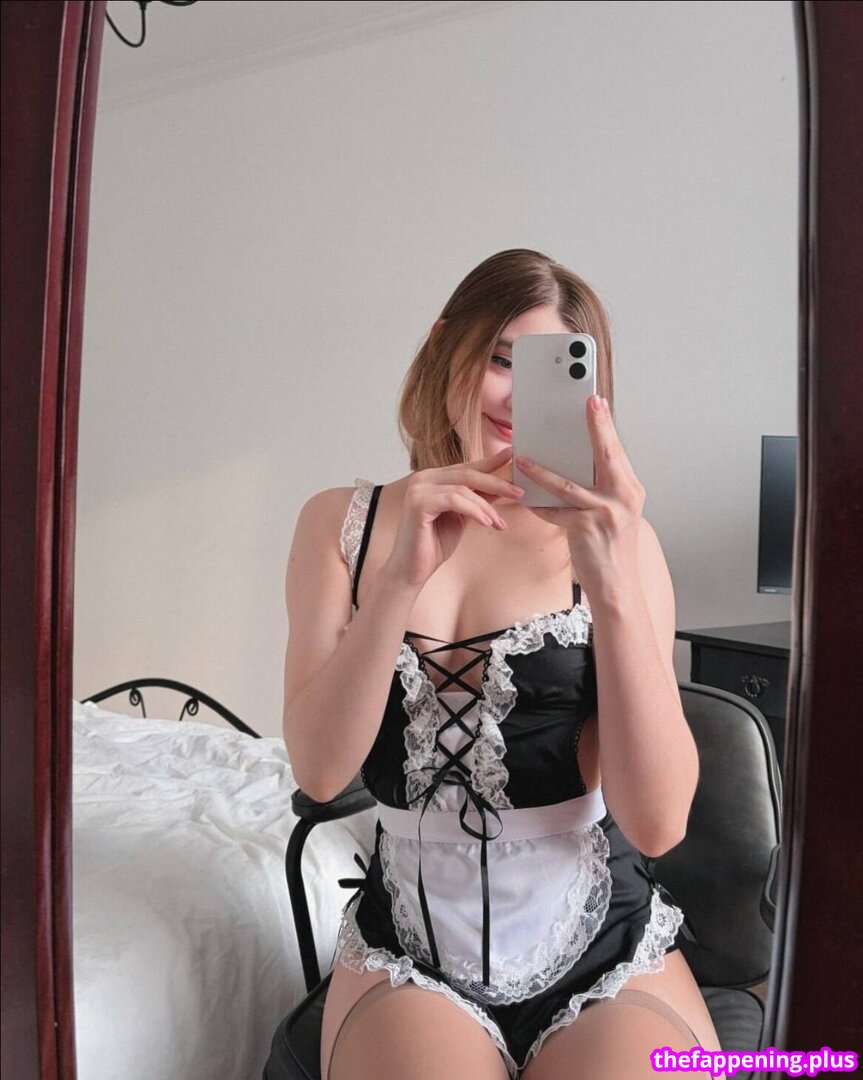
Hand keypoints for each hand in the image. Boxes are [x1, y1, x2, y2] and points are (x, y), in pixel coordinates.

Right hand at [384, 448, 524, 588]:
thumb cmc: (434, 544)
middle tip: (519, 492)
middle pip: (467, 473)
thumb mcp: (462, 517)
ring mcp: (418, 489)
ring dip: (486, 506)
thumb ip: (477, 499)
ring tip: (499, 523)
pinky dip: (474, 510)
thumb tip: (502, 485)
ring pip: (463, 488)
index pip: (466, 467)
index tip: (512, 455)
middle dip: (496, 482)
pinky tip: (487, 523)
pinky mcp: (417, 503)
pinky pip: (454, 500)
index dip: (490, 462)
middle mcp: (423, 478)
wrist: (412, 570)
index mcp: (433, 479)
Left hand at [516, 395, 645, 599]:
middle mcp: (623, 498)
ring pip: (568, 484)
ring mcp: (605, 513)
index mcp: (630, 491)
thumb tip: (578, 464)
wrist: (617, 586)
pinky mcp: (585, 529)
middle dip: (595, 427)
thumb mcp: (615, 514)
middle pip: (606, 455)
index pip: (617, 452)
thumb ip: (602, 489)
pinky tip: (523, 498)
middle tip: (585, 403)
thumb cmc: (612, 550)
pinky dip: (538, 504)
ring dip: (542, 471)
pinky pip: (554, 511)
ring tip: (523, 459)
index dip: (605, 425)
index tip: (596, 402)